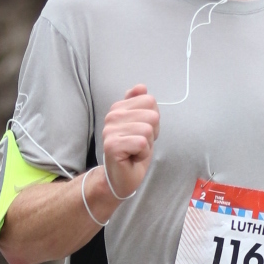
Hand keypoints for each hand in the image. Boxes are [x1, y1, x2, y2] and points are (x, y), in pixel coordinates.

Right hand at [100, 84, 159, 199]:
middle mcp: (112, 116)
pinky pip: (142, 143)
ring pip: (147, 130)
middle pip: (151, 115)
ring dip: (147, 145)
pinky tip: (132, 157)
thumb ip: (140, 104)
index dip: (153, 120)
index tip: (142, 133)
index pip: (150, 101)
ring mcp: (110, 130)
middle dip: (152, 133)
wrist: (121, 177)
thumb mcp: (142, 125)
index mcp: (119, 107)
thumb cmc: (134, 151)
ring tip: (135, 151)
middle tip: (139, 144)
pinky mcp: (112, 145)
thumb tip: (140, 86)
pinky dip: (142, 154)